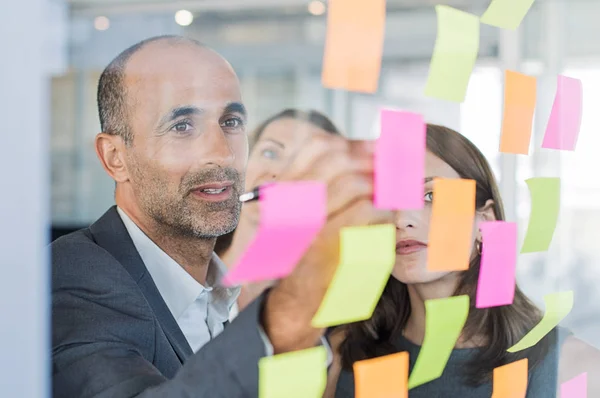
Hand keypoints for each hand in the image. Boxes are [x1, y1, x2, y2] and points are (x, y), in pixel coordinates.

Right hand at [261, 132, 392, 352]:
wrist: (295, 298)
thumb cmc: (307, 253)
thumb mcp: (304, 214)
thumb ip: (326, 185)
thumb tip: (366, 154)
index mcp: (284, 188)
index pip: (317, 146)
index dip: (352, 142)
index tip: (376, 146)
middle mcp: (292, 199)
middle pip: (339, 159)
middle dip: (373, 158)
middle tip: (394, 165)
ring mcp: (308, 219)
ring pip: (355, 183)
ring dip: (380, 185)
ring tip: (392, 192)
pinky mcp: (329, 242)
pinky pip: (367, 211)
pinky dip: (384, 211)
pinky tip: (386, 217)